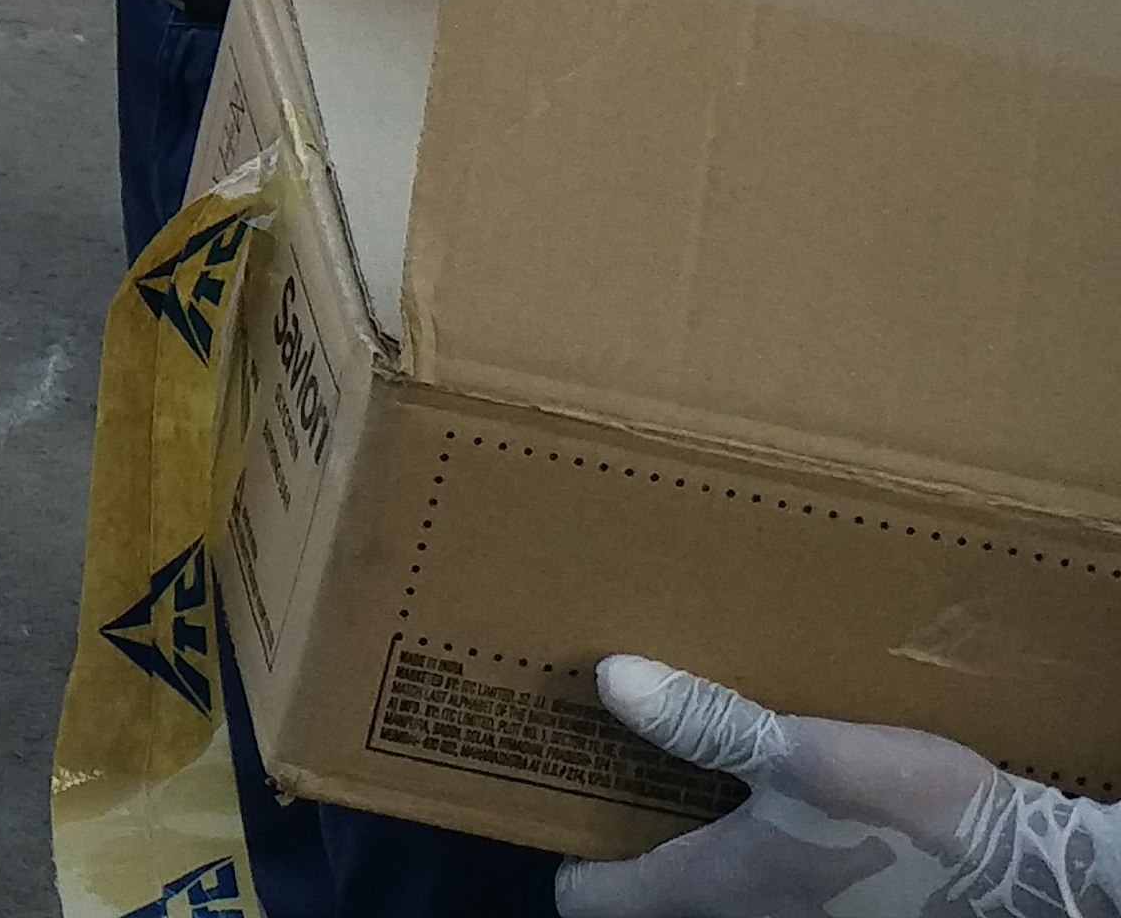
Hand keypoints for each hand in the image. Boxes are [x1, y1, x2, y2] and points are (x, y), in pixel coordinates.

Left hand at [554, 654, 1113, 916]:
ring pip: (698, 867)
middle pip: (641, 881)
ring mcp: (789, 909)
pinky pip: (753, 857)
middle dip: (610, 814)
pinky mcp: (832, 893)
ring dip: (671, 810)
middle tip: (589, 736)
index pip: (591, 898)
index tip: (537, 784)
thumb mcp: (807, 757)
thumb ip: (708, 722)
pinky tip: (746, 753)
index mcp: (713, 889)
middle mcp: (740, 914)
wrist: (1035, 874)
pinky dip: (731, 814)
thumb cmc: (917, 825)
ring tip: (658, 729)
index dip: (557, 849)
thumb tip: (610, 677)